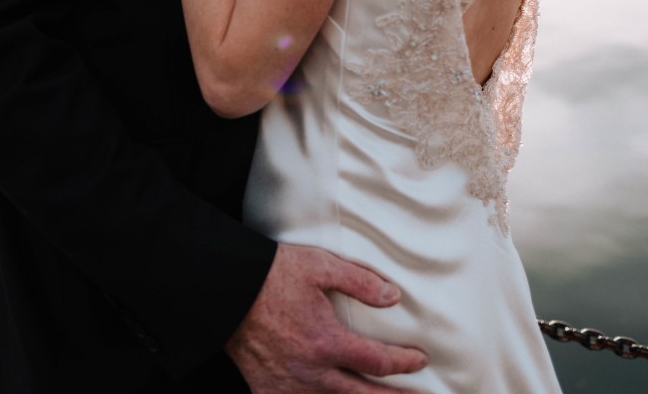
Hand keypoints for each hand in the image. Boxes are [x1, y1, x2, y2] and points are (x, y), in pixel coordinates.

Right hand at [225, 244, 427, 392]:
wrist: (228, 291)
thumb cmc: (273, 275)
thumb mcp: (320, 266)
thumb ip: (359, 281)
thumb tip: (393, 296)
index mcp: (328, 342)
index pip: (378, 361)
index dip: (404, 363)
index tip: (420, 360)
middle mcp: (313, 373)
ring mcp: (290, 386)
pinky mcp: (268, 390)